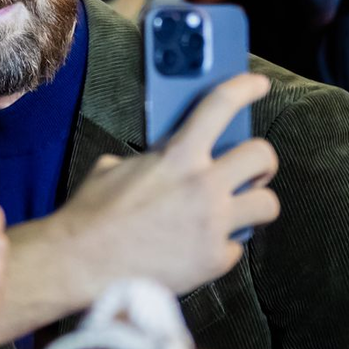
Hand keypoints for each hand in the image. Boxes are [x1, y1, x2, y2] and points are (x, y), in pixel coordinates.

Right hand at [8, 75, 279, 331]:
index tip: (258, 85)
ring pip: (267, 204)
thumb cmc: (92, 215)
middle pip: (262, 156)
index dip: (245, 88)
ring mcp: (213, 224)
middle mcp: (203, 186)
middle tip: (251, 172)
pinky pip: (236, 247)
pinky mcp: (214, 259)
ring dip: (254, 204)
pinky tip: (200, 248)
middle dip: (261, 162)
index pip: (220, 106)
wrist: (81, 263)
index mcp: (176, 156)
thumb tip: (164, 161)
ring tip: (237, 211)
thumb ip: (151, 161)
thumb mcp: (115, 168)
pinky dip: (222, 247)